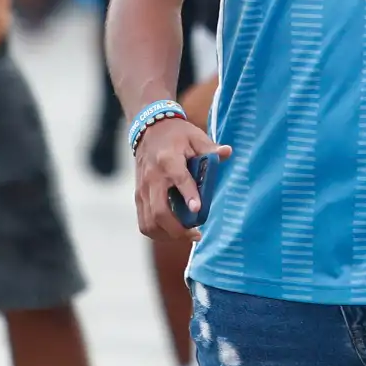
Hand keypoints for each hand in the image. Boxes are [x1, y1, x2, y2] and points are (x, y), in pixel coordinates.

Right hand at [131, 116, 230, 243]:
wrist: (149, 130)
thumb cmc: (177, 135)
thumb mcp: (195, 136)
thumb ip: (210, 148)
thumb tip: (227, 152)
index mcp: (168, 160)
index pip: (178, 179)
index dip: (189, 195)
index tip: (198, 210)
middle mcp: (152, 178)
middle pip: (160, 211)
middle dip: (178, 229)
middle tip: (196, 234)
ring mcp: (142, 189)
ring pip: (150, 222)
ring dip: (168, 235)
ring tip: (186, 235)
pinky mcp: (138, 196)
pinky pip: (144, 222)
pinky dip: (157, 233)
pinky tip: (173, 232)